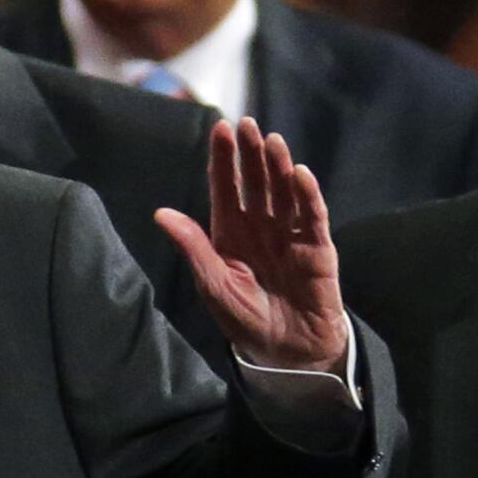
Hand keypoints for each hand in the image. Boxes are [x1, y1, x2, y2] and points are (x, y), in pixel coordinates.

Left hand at [155, 117, 348, 374]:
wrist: (287, 353)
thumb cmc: (245, 318)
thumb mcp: (213, 284)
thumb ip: (193, 247)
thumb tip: (160, 213)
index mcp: (231, 231)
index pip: (226, 186)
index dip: (224, 158)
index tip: (220, 128)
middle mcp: (260, 225)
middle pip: (255, 181)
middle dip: (250, 153)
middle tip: (246, 125)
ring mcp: (289, 234)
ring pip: (283, 192)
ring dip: (278, 166)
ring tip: (272, 141)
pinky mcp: (317, 249)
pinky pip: (312, 217)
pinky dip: (308, 195)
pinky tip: (300, 174)